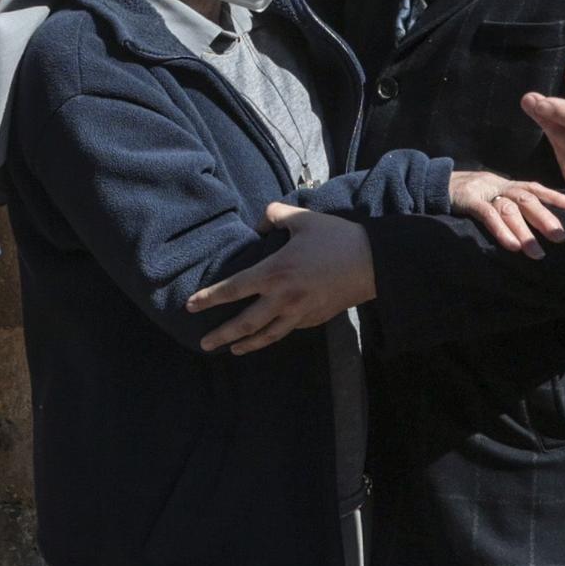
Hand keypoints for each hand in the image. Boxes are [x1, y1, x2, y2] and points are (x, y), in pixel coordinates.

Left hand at [188, 202, 374, 354]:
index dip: (210, 298)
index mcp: (275, 272)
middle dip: (221, 335)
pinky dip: (273, 335)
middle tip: (204, 344)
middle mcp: (283, 298)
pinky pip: (289, 330)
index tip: (191, 306)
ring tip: (232, 350)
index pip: (233, 289)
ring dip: (247, 344)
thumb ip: (274, 215)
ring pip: (267, 335)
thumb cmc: (336, 238)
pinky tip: (266, 336)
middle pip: (245, 323)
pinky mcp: (315, 319)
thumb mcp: (302, 218)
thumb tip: (259, 221)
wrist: (373, 262)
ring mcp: (300, 313)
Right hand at [447, 170, 564, 257]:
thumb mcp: (490, 197)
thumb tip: (532, 227)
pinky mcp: (468, 199)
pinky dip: (501, 230)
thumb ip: (508, 207)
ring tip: (536, 253)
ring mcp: (484, 191)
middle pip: (527, 199)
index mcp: (506, 185)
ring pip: (510, 209)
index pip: (536, 188)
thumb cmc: (465, 196)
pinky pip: (488, 215)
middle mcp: (499, 185)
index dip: (557, 196)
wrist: (432, 184)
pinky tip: (512, 246)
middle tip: (560, 238)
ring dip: (524, 231)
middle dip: (545, 217)